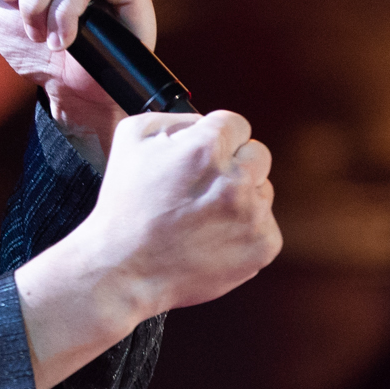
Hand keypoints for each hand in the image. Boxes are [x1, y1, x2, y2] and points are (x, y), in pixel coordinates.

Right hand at [14, 110, 280, 388]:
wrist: (124, 269)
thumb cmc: (124, 207)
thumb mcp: (132, 138)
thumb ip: (175, 119)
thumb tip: (203, 121)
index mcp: (206, 148)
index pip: (236, 124)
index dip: (218, 139)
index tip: (205, 157)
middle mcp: (235, 179)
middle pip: (258, 154)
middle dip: (234, 165)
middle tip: (204, 188)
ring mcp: (252, 215)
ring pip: (263, 191)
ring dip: (241, 199)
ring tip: (203, 218)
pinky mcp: (262, 246)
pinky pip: (266, 226)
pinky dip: (245, 232)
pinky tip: (213, 238)